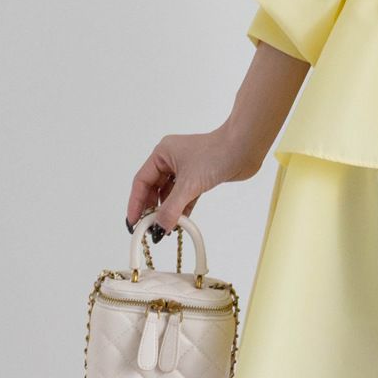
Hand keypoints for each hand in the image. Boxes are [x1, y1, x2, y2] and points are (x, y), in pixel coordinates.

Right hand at [125, 122, 266, 234]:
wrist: (245, 149)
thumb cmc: (217, 154)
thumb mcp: (189, 184)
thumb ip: (172, 208)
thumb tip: (160, 227)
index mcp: (162, 154)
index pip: (142, 182)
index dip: (136, 203)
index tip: (133, 222)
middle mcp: (171, 160)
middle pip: (154, 189)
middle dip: (152, 209)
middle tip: (148, 228)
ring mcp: (185, 169)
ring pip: (170, 194)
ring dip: (168, 210)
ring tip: (164, 229)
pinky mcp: (199, 178)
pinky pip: (184, 196)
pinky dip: (182, 208)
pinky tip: (180, 222)